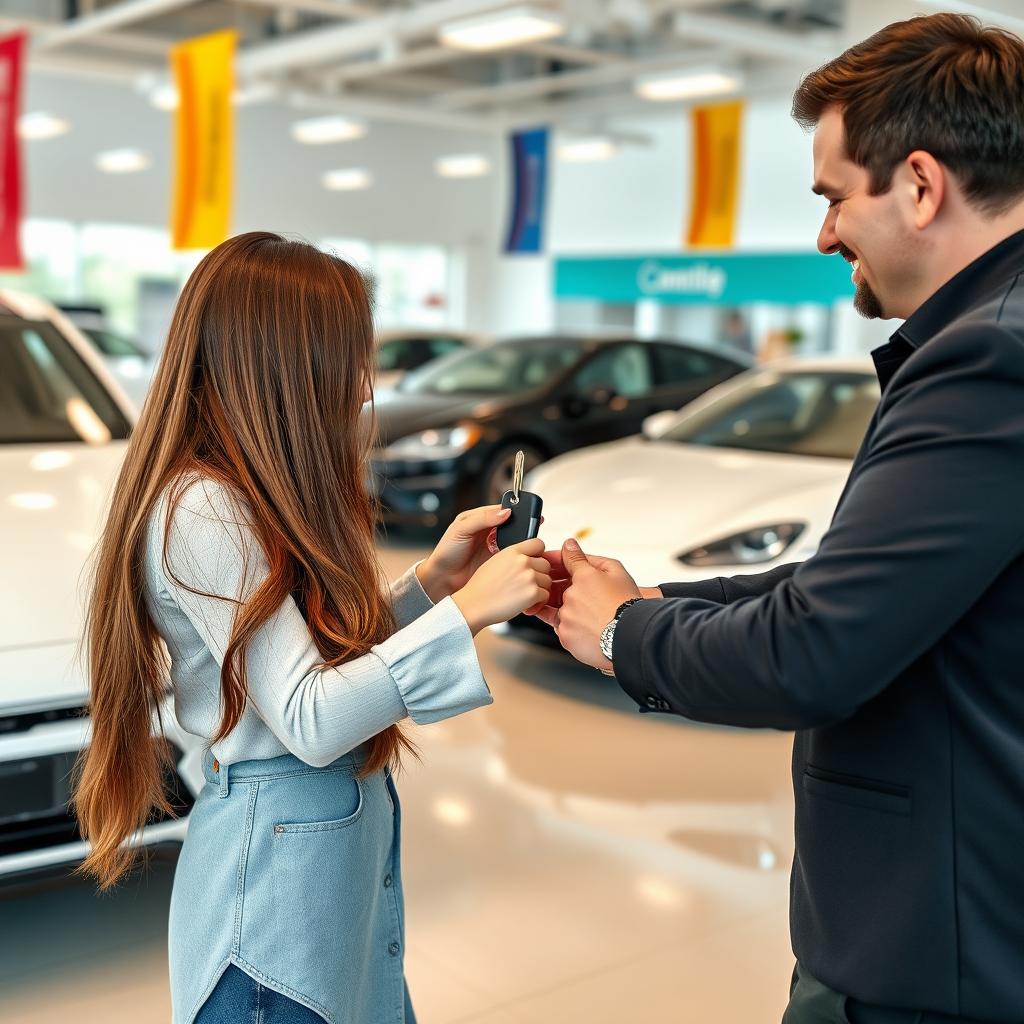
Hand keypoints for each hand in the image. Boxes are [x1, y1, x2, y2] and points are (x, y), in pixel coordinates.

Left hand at [417, 505, 509, 602]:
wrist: (443, 577)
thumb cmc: (446, 551)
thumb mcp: (461, 529)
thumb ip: (482, 519)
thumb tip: (504, 512)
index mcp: (478, 517)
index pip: (499, 508)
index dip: (509, 510)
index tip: (517, 513)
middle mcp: (487, 529)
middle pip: (509, 523)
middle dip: (516, 525)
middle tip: (520, 528)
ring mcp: (493, 544)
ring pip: (512, 537)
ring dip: (516, 539)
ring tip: (515, 542)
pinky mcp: (497, 558)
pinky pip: (511, 553)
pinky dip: (514, 553)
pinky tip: (513, 554)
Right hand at [452, 538, 551, 634]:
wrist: (473, 605)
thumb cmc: (481, 587)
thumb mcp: (495, 561)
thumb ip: (514, 557)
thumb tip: (528, 558)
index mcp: (513, 551)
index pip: (539, 544)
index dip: (538, 555)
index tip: (534, 563)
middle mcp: (522, 561)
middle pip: (546, 564)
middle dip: (539, 575)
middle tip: (526, 585)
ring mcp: (529, 576)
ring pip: (548, 581)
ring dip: (539, 590)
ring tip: (523, 596)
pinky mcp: (533, 593)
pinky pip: (545, 595)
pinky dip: (538, 603)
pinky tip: (525, 605)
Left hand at [543, 538, 640, 669]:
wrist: (634, 636)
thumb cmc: (628, 604)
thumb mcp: (614, 570)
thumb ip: (586, 557)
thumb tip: (569, 544)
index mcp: (583, 577)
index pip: (565, 562)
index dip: (561, 562)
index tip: (563, 566)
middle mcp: (570, 596)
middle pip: (563, 590)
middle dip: (573, 592)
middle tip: (594, 601)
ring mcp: (566, 618)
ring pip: (563, 611)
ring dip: (573, 612)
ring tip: (596, 617)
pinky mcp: (565, 637)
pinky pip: (564, 629)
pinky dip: (574, 629)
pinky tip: (592, 628)